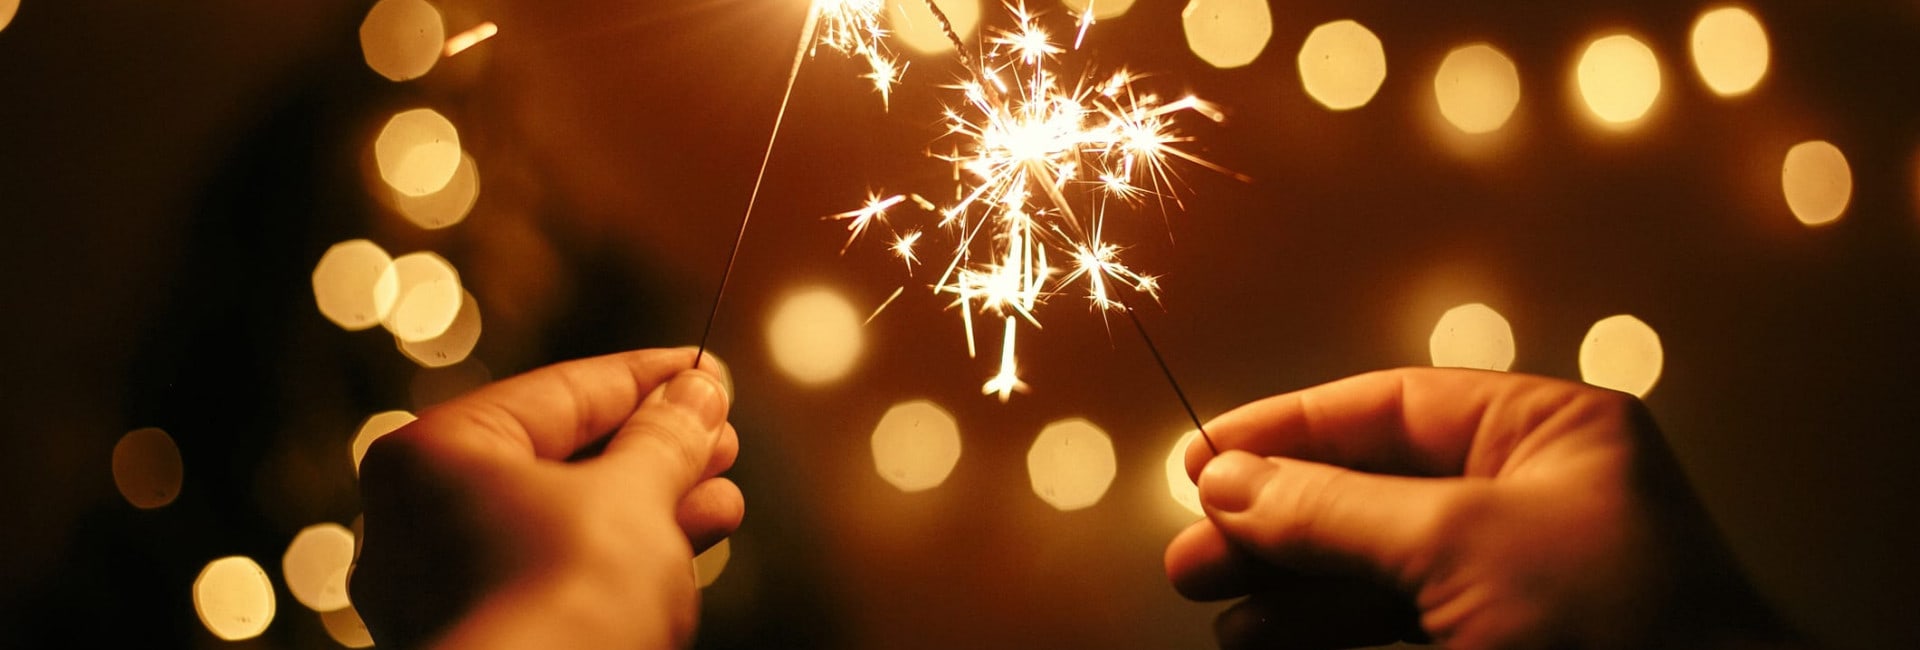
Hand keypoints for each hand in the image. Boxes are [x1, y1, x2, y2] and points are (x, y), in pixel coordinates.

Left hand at [350, 348, 741, 648]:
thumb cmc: (568, 593)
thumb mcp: (634, 495)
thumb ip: (666, 436)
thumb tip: (699, 389)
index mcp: (433, 455)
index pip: (559, 391)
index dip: (647, 378)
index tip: (707, 371)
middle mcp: (418, 519)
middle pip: (560, 459)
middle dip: (654, 449)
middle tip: (721, 435)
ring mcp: (444, 589)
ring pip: (564, 524)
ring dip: (651, 505)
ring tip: (724, 495)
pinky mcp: (485, 637)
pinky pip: (557, 576)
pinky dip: (621, 558)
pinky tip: (692, 542)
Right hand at [1165, 368, 1799, 649]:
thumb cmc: (1618, 628)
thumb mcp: (1456, 544)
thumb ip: (1332, 509)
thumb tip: (1227, 480)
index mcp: (1547, 434)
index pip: (1391, 406)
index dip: (1287, 429)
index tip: (1201, 459)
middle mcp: (1530, 497)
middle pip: (1369, 489)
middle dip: (1273, 520)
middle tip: (1192, 550)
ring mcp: (1516, 580)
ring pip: (1372, 566)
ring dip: (1285, 585)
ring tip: (1209, 599)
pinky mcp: (1501, 645)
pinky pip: (1394, 625)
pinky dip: (1326, 631)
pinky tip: (1263, 638)